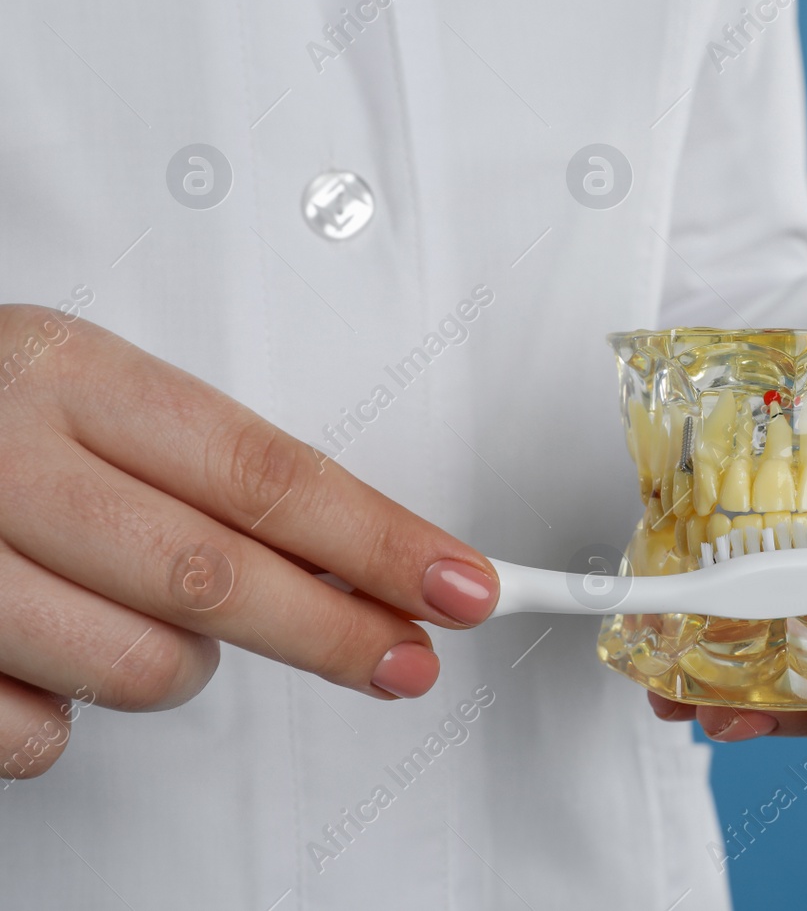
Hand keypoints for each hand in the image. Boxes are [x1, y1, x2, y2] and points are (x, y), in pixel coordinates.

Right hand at [0, 305, 499, 779]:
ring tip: (140, 614)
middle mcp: (0, 459)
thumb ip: (196, 470)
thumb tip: (348, 560)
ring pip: (138, 666)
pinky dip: (64, 712)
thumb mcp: (80, 394)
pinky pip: (38, 733)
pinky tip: (43, 649)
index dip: (380, 539)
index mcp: (66, 372)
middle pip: (218, 577)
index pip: (267, 471)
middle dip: (336, 633)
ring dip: (177, 663)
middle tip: (407, 660)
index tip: (462, 584)